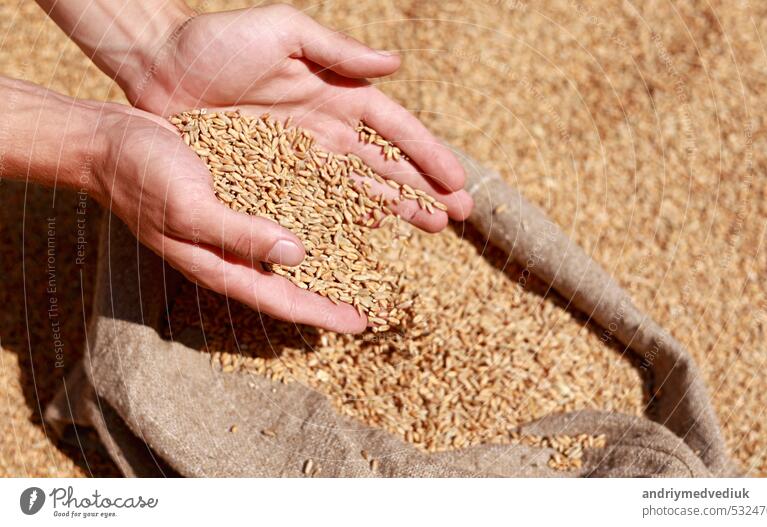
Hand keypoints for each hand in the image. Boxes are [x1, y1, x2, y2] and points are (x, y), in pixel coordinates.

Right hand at [96, 105, 366, 332]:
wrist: (109, 140)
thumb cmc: (140, 178)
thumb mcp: (190, 210)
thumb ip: (240, 234)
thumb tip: (297, 255)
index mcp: (220, 265)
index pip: (282, 300)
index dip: (323, 313)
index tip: (361, 323)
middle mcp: (233, 250)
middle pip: (293, 280)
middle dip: (332, 290)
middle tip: (374, 295)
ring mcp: (235, 221)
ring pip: (291, 246)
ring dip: (328, 251)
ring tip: (366, 252)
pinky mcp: (237, 192)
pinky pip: (281, 208)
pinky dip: (310, 212)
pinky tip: (335, 204)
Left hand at [128, 3, 472, 230]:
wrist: (158, 66)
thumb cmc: (218, 41)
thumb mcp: (283, 32)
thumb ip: (339, 50)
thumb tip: (396, 64)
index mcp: (335, 91)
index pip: (394, 127)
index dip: (428, 153)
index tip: (458, 180)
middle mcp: (326, 126)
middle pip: (387, 163)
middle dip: (424, 187)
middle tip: (458, 215)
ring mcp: (301, 155)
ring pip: (360, 187)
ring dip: (397, 207)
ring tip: (431, 226)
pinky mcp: (272, 177)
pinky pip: (317, 201)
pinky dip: (347, 217)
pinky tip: (372, 233)